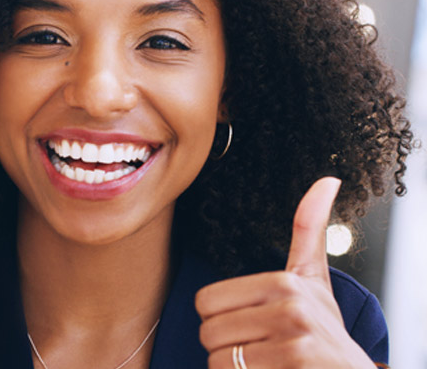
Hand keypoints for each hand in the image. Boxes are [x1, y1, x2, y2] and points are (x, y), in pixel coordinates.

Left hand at [195, 177, 375, 367]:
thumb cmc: (322, 328)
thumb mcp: (314, 278)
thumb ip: (309, 230)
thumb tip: (327, 180)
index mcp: (283, 282)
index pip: (204, 302)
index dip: (219, 319)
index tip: (250, 322)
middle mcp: (290, 308)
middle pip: (208, 332)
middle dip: (226, 346)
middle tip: (258, 347)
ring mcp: (294, 342)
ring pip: (218, 359)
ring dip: (234, 368)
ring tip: (265, 362)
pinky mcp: (296, 367)